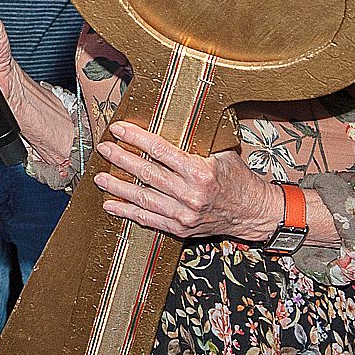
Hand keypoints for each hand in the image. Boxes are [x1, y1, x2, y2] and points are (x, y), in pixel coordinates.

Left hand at [92, 122, 279, 240]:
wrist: (254, 212)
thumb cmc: (239, 180)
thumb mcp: (223, 154)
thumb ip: (196, 145)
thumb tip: (170, 126)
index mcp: (200, 172)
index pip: (160, 151)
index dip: (136, 138)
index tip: (119, 130)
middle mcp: (190, 194)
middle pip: (147, 173)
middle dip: (121, 159)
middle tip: (104, 149)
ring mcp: (184, 214)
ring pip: (142, 198)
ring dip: (118, 187)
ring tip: (100, 177)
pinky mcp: (180, 228)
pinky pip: (148, 220)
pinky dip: (127, 212)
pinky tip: (111, 204)